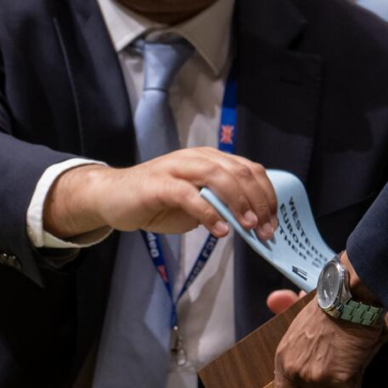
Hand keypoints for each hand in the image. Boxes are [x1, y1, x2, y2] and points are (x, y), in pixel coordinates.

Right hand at [44, 147, 277, 239]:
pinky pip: (188, 195)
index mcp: (213, 159)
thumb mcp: (198, 203)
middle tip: (265, 230)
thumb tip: (252, 224)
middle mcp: (198, 157)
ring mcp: (178, 167)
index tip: (273, 222)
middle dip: (258, 202)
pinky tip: (219, 230)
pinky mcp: (159, 183)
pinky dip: (208, 213)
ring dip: (238, 202)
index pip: (250, 170)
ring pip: (218, 176)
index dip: (266, 195)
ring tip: (248, 226)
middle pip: (239, 171)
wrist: (113, 196)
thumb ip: (223, 206)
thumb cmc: (159, 201)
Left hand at [274, 253, 386, 387]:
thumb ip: (285, 311)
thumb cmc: (331, 304)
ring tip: (347, 354)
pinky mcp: (337, 380)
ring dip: (344, 381)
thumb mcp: (301, 312)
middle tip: (337, 359)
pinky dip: (357, 377)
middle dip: (329, 384)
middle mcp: (294, 370)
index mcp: (283, 358)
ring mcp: (315, 377)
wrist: (350, 297)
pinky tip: (356, 356)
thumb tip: (274, 298)